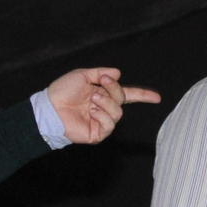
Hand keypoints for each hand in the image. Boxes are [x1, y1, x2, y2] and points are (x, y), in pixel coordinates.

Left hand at [46, 68, 160, 144]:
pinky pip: (109, 125)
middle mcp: (104, 108)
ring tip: (92, 100)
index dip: (142, 95)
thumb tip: (118, 74)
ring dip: (106, 103)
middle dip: (114, 90)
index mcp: (103, 95)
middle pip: (122, 99)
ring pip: (117, 112)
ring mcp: (101, 121)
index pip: (127, 95)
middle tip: (101, 85)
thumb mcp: (82, 75)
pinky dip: (102, 115)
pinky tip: (92, 112)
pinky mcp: (97, 133)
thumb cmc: (62, 91)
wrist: (50, 108)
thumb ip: (101, 73)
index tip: (157, 97)